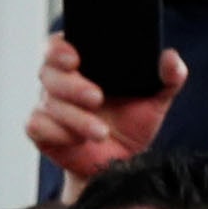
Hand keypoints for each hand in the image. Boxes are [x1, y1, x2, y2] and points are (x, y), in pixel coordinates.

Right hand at [25, 33, 187, 178]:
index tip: (75, 59)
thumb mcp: (155, 99)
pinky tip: (78, 139)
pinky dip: (59, 132)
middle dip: (72, 86)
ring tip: (100, 131)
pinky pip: (37, 125)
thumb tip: (171, 57)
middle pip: (48, 71)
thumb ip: (169, 76)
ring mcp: (48, 105)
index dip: (59, 48)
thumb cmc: (132, 124)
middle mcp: (60, 81)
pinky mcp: (41, 130)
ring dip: (75, 118)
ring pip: (48, 102)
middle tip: (96, 98)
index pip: (58, 45)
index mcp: (83, 64)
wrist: (120, 163)